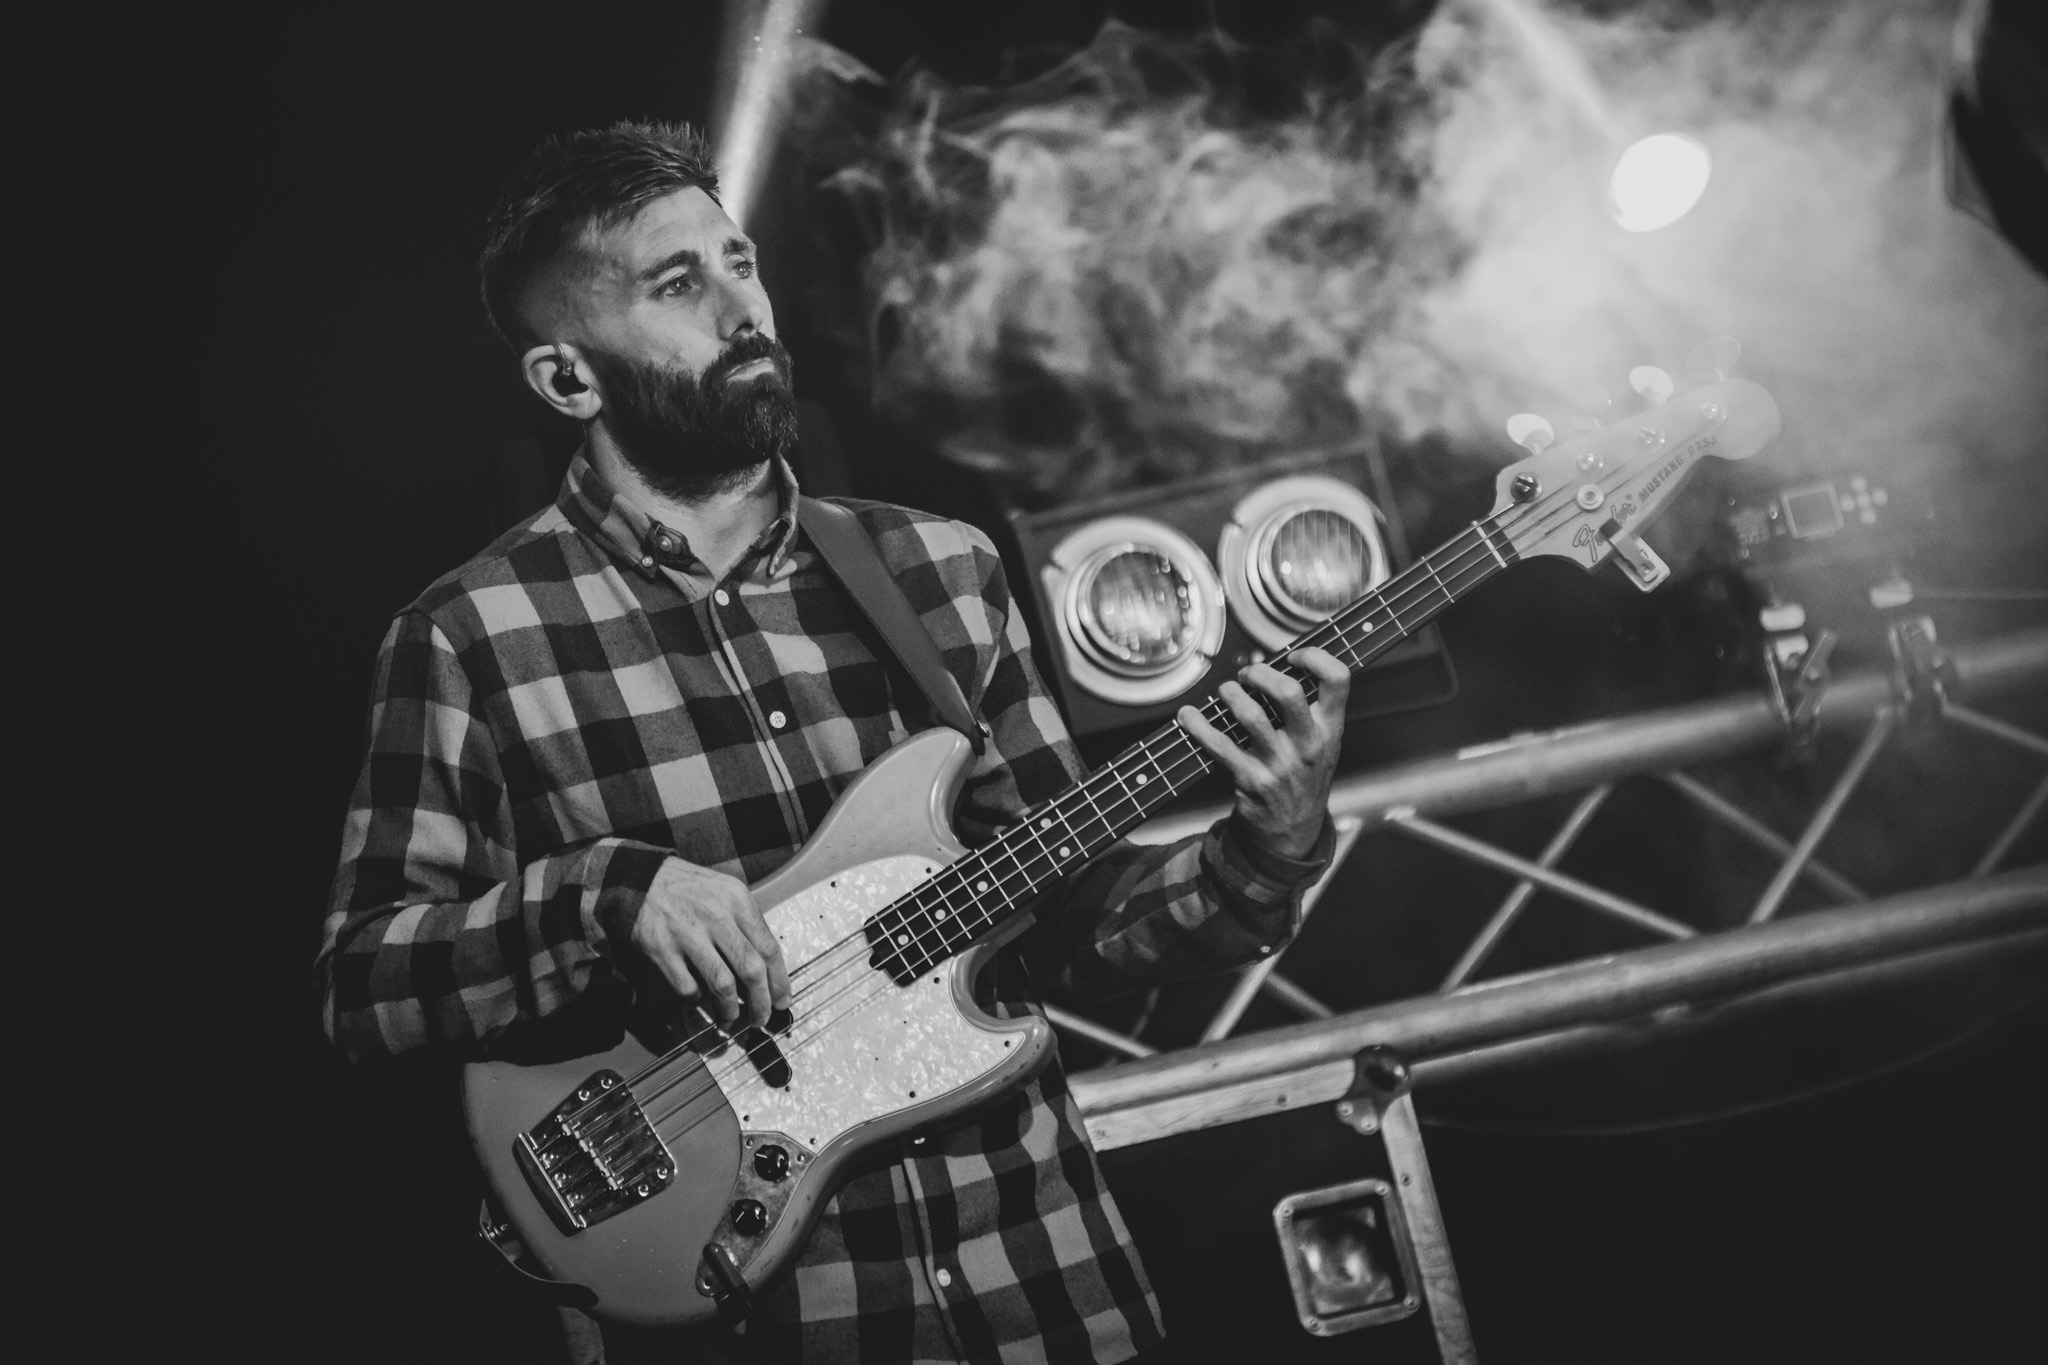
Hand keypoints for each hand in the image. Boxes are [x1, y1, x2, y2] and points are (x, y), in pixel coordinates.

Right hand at [629, 859, 791, 1027]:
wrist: (642, 880)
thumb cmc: (689, 889)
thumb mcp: (726, 892)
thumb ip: (747, 924)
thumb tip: (766, 968)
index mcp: (737, 900)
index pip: (768, 948)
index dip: (779, 981)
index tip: (782, 1000)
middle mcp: (716, 916)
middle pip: (751, 969)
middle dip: (761, 1002)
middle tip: (762, 1019)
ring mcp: (688, 934)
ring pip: (722, 984)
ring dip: (730, 1009)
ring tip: (731, 1019)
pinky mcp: (663, 951)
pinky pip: (688, 988)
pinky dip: (697, 1001)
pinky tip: (700, 1002)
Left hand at [1177, 647, 1349, 859]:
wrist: (1293, 831)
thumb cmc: (1303, 776)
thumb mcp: (1323, 745)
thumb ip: (1310, 711)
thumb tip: (1274, 667)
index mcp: (1330, 730)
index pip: (1338, 679)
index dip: (1315, 657)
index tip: (1293, 656)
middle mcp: (1309, 745)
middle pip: (1288, 692)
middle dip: (1260, 674)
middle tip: (1248, 676)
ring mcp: (1280, 764)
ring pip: (1250, 715)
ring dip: (1231, 695)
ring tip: (1226, 693)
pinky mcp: (1251, 780)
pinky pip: (1219, 746)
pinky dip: (1198, 726)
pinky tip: (1189, 716)